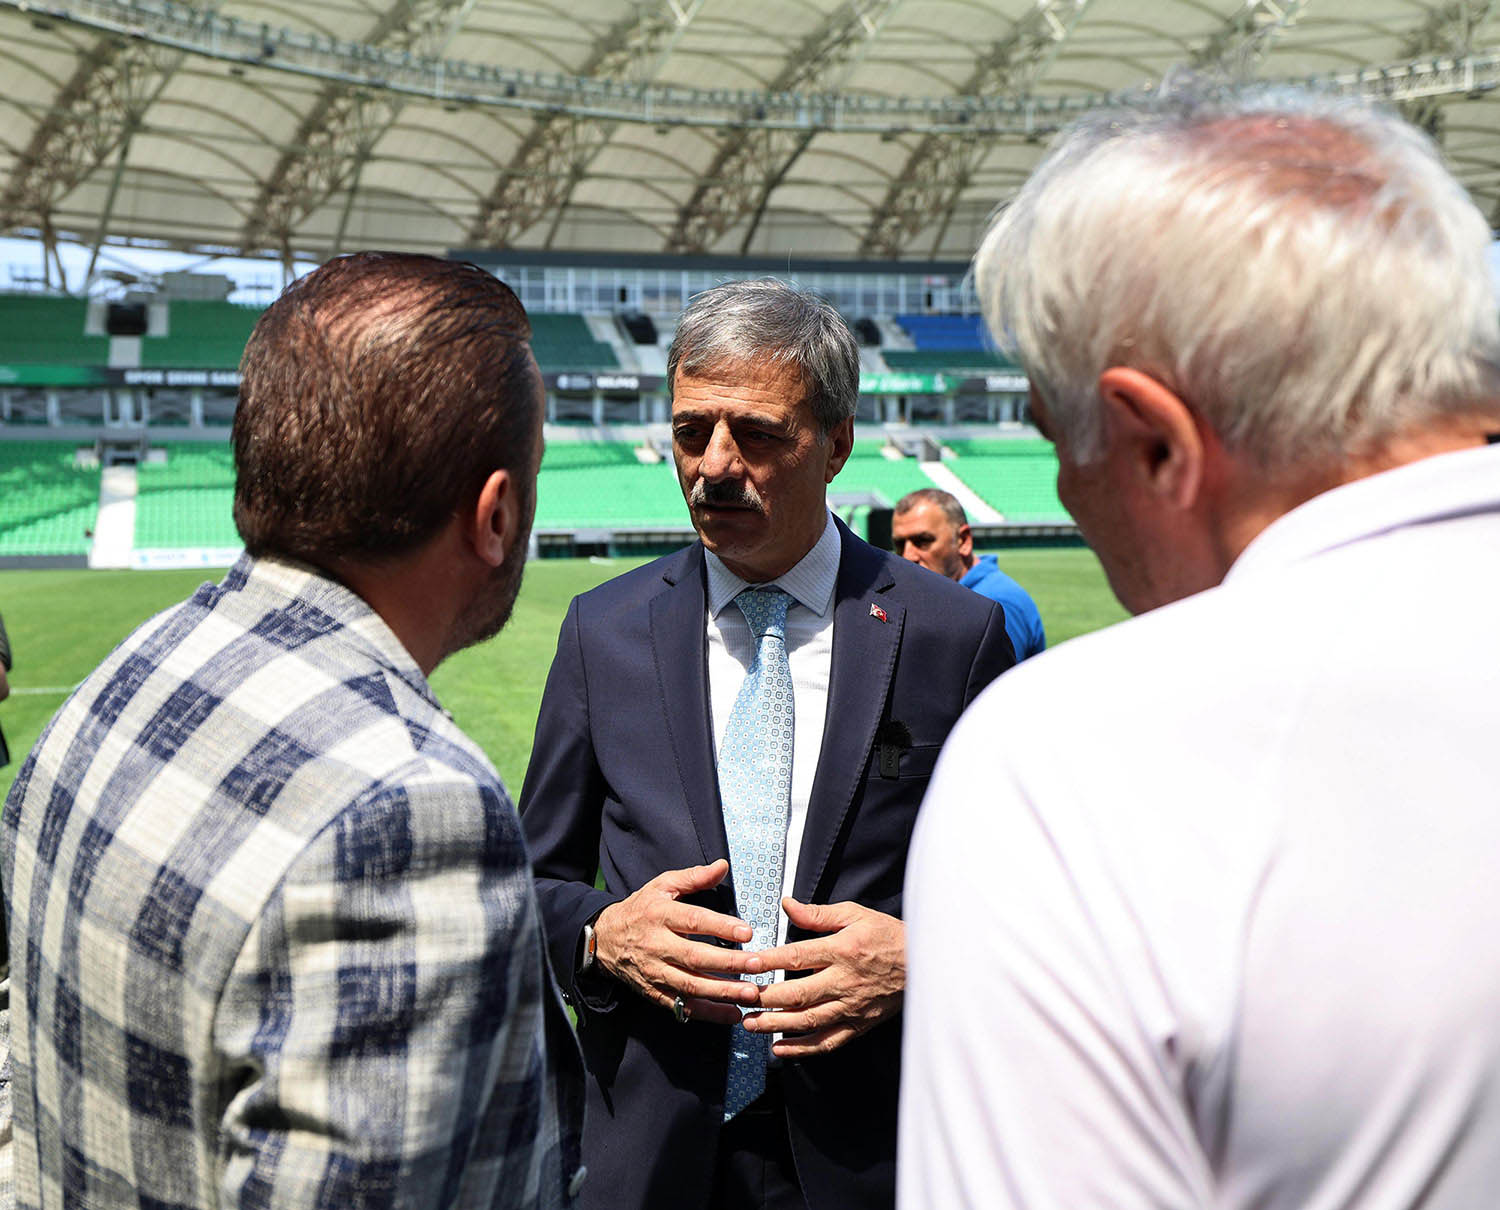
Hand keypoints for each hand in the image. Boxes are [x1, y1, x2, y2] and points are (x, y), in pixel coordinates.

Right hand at [593, 859, 762, 1024]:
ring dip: (723, 992)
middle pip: (695, 957)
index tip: (747, 932)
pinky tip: (732, 1013)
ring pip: (691, 986)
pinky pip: (683, 1007)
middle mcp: (657, 945)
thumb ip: (693, 877)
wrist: (604, 939)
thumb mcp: (662, 885)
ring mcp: (655, 972)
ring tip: (750, 993)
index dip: (721, 927)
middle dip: (728, 963)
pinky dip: (708, 1013)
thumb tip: (722, 866)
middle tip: (757, 964)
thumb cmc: (641, 909)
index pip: (693, 921)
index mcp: (660, 915)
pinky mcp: (655, 993)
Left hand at [742, 898, 904, 1056]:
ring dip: (776, 1025)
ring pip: (809, 1021)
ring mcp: (852, 1007)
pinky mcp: (858, 1025)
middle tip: (740, 999)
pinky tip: (779, 1048)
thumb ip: (818, 914)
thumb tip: (787, 905)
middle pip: (799, 993)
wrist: (926, 964)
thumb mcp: (855, 914)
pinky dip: (802, 1049)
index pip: (798, 956)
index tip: (746, 965)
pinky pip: (827, 1042)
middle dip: (766, 998)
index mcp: (843, 950)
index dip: (769, 961)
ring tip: (750, 1024)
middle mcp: (845, 981)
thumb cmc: (888, 935)